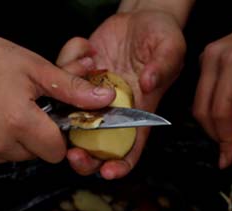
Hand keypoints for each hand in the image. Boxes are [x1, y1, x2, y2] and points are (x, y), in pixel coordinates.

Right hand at [0, 28, 115, 163]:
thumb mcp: (37, 69)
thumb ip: (73, 90)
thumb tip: (105, 99)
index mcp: (18, 121)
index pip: (55, 152)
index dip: (56, 135)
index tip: (48, 118)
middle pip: (34, 156)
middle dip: (34, 137)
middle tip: (22, 108)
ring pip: (11, 158)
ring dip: (12, 141)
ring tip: (1, 111)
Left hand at [57, 9, 185, 178]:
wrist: (140, 18)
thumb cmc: (161, 38)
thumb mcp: (171, 48)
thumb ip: (164, 66)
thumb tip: (149, 84)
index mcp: (137, 114)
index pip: (129, 150)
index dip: (119, 166)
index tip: (107, 171)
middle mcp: (111, 112)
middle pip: (93, 148)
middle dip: (82, 157)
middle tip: (73, 153)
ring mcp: (90, 98)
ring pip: (69, 120)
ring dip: (66, 107)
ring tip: (84, 68)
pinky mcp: (75, 79)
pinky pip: (60, 81)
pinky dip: (66, 64)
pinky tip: (87, 49)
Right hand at [194, 1, 231, 168]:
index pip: (221, 109)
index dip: (225, 137)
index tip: (231, 156)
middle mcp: (214, 58)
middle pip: (203, 109)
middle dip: (215, 136)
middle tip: (229, 154)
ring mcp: (206, 58)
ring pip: (198, 104)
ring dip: (212, 127)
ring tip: (229, 140)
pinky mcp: (204, 61)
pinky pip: (201, 95)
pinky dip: (211, 113)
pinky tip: (227, 122)